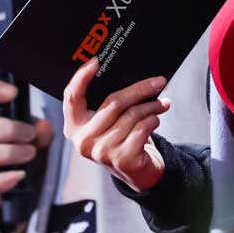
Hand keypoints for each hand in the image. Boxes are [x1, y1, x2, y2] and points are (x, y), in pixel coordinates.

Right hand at [0, 80, 52, 202]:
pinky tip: (20, 175)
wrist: (23, 171)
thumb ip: (43, 129)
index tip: (14, 92)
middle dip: (11, 129)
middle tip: (30, 134)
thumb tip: (43, 128)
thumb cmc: (27, 142)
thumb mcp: (38, 132)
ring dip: (11, 152)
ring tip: (31, 153)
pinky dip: (3, 180)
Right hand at [62, 59, 171, 192]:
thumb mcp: (109, 122)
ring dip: (152, 106)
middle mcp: (83, 140)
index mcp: (75, 127)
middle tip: (159, 81)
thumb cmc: (123, 138)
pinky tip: (156, 120)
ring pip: (132, 114)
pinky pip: (143, 127)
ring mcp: (101, 152)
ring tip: (162, 104)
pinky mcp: (122, 159)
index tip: (96, 61)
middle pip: (113, 102)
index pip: (72, 98)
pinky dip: (154, 120)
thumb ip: (109, 103)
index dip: (81, 78)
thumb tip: (132, 74)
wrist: (138, 172)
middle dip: (140, 89)